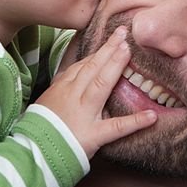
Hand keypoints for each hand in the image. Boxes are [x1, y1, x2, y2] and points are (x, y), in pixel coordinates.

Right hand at [35, 27, 155, 156]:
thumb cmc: (39, 129)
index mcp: (63, 89)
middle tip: (124, 33)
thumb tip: (75, 75)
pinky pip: (116, 128)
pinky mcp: (92, 136)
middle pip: (92, 67)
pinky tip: (152, 116)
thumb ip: (62, 87)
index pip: (83, 65)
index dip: (99, 52)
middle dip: (109, 49)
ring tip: (130, 52)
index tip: (113, 39)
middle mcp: (73, 96)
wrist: (33, 153)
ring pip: (100, 85)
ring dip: (115, 66)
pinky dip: (135, 122)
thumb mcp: (47, 102)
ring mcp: (83, 114)